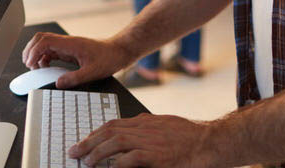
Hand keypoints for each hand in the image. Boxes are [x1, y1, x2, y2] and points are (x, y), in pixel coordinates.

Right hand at [21, 33, 130, 88]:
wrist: (119, 51)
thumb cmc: (109, 58)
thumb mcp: (93, 72)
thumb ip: (75, 78)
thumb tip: (58, 83)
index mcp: (71, 44)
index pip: (45, 41)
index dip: (34, 51)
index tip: (31, 64)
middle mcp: (67, 42)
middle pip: (41, 39)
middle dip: (31, 50)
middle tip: (29, 65)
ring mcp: (68, 45)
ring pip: (44, 43)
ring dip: (36, 54)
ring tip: (35, 68)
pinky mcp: (69, 50)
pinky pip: (52, 50)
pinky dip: (44, 58)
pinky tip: (46, 68)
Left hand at [69, 113, 217, 167]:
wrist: (211, 142)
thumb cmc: (190, 137)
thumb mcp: (164, 126)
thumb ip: (146, 129)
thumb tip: (128, 135)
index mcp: (145, 122)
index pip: (112, 124)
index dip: (95, 133)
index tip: (83, 142)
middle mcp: (145, 128)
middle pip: (109, 131)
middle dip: (88, 142)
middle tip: (74, 152)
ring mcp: (151, 141)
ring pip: (116, 142)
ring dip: (98, 153)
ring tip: (86, 162)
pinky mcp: (158, 156)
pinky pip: (132, 158)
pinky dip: (118, 163)